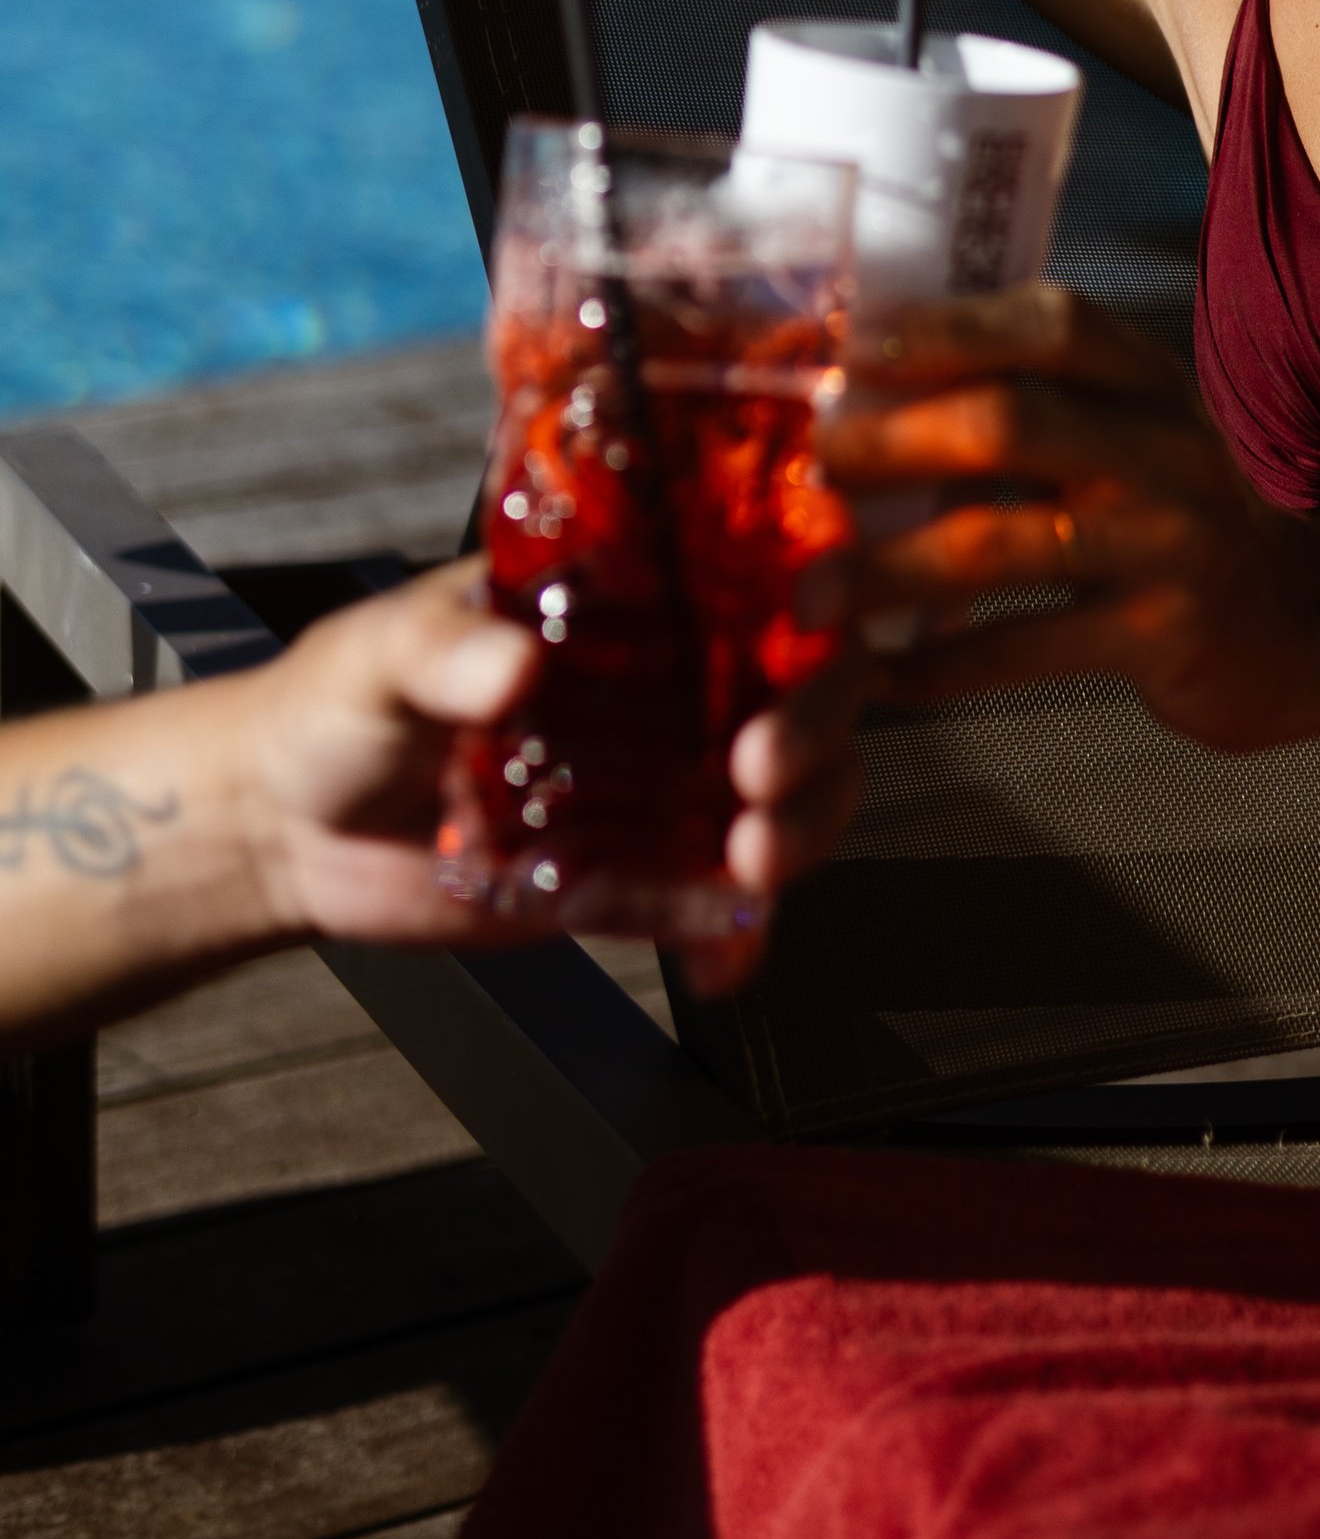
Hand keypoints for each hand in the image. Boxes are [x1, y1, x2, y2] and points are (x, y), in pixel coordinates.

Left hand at [237, 562, 863, 991]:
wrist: (286, 835)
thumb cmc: (336, 703)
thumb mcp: (381, 651)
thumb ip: (444, 650)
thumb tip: (517, 667)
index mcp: (623, 601)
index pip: (750, 575)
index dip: (809, 592)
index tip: (811, 617)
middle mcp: (663, 685)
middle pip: (796, 685)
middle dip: (813, 725)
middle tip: (762, 769)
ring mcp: (659, 784)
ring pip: (787, 793)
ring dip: (804, 825)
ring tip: (755, 863)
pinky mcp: (634, 875)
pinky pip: (717, 904)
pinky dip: (739, 935)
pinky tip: (724, 962)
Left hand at [809, 284, 1319, 749]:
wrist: (1297, 625)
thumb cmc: (1168, 517)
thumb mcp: (1126, 431)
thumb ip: (1027, 402)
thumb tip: (859, 393)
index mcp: (1147, 379)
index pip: (1049, 322)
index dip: (945, 328)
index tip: (848, 349)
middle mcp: (1166, 446)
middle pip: (1012, 421)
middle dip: (893, 443)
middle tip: (811, 468)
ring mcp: (1170, 542)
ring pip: (1006, 544)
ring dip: (891, 570)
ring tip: (810, 600)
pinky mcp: (1165, 636)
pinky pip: (1029, 650)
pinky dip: (942, 666)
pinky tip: (882, 676)